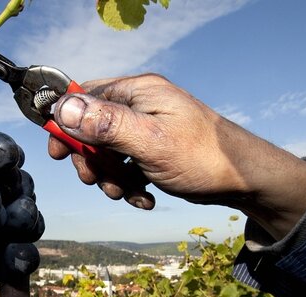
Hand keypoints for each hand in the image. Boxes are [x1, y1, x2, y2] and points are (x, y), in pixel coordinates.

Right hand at [48, 74, 305, 239]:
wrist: (245, 181)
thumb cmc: (203, 157)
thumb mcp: (149, 142)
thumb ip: (105, 125)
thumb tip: (63, 109)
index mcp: (139, 91)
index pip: (85, 96)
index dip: (67, 124)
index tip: (60, 154)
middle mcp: (142, 104)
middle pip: (93, 128)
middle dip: (92, 160)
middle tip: (97, 182)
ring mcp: (150, 127)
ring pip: (109, 152)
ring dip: (111, 178)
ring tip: (127, 193)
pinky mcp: (157, 148)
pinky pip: (128, 165)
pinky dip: (130, 184)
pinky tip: (144, 197)